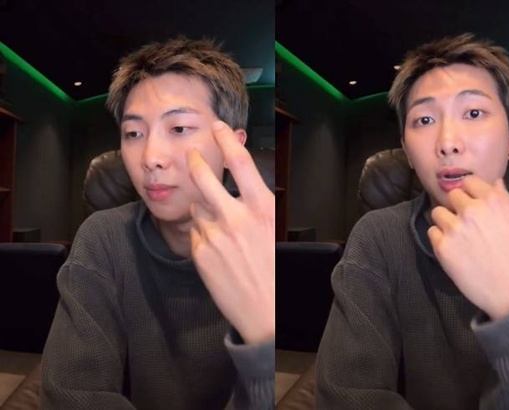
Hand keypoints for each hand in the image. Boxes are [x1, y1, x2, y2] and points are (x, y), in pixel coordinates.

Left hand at [187, 121, 274, 343]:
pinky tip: (216, 251)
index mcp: (262, 207)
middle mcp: (237, 217)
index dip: (226, 140)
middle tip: (190, 155)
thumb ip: (251, 203)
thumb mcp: (270, 228)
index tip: (217, 127)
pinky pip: (194, 232)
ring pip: (197, 208)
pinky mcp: (200, 252)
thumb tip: (234, 178)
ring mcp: (215, 234)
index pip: (240, 163)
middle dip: (194, 162)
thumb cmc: (271, 267)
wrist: (263, 309)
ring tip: (221, 232)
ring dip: (203, 211)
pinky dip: (200, 235)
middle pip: (204, 176)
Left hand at [427, 175, 508, 319]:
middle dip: (458, 206)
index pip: (469, 181)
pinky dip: (439, 238)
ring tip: (457, 235)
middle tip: (465, 221)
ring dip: (445, 221)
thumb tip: (493, 183)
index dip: (470, 192)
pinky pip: (432, 232)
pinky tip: (453, 248)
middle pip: (452, 196)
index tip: (472, 201)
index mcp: (494, 201)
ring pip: (437, 212)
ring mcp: (455, 228)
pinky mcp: (442, 247)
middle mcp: (472, 210)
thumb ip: (504, 201)